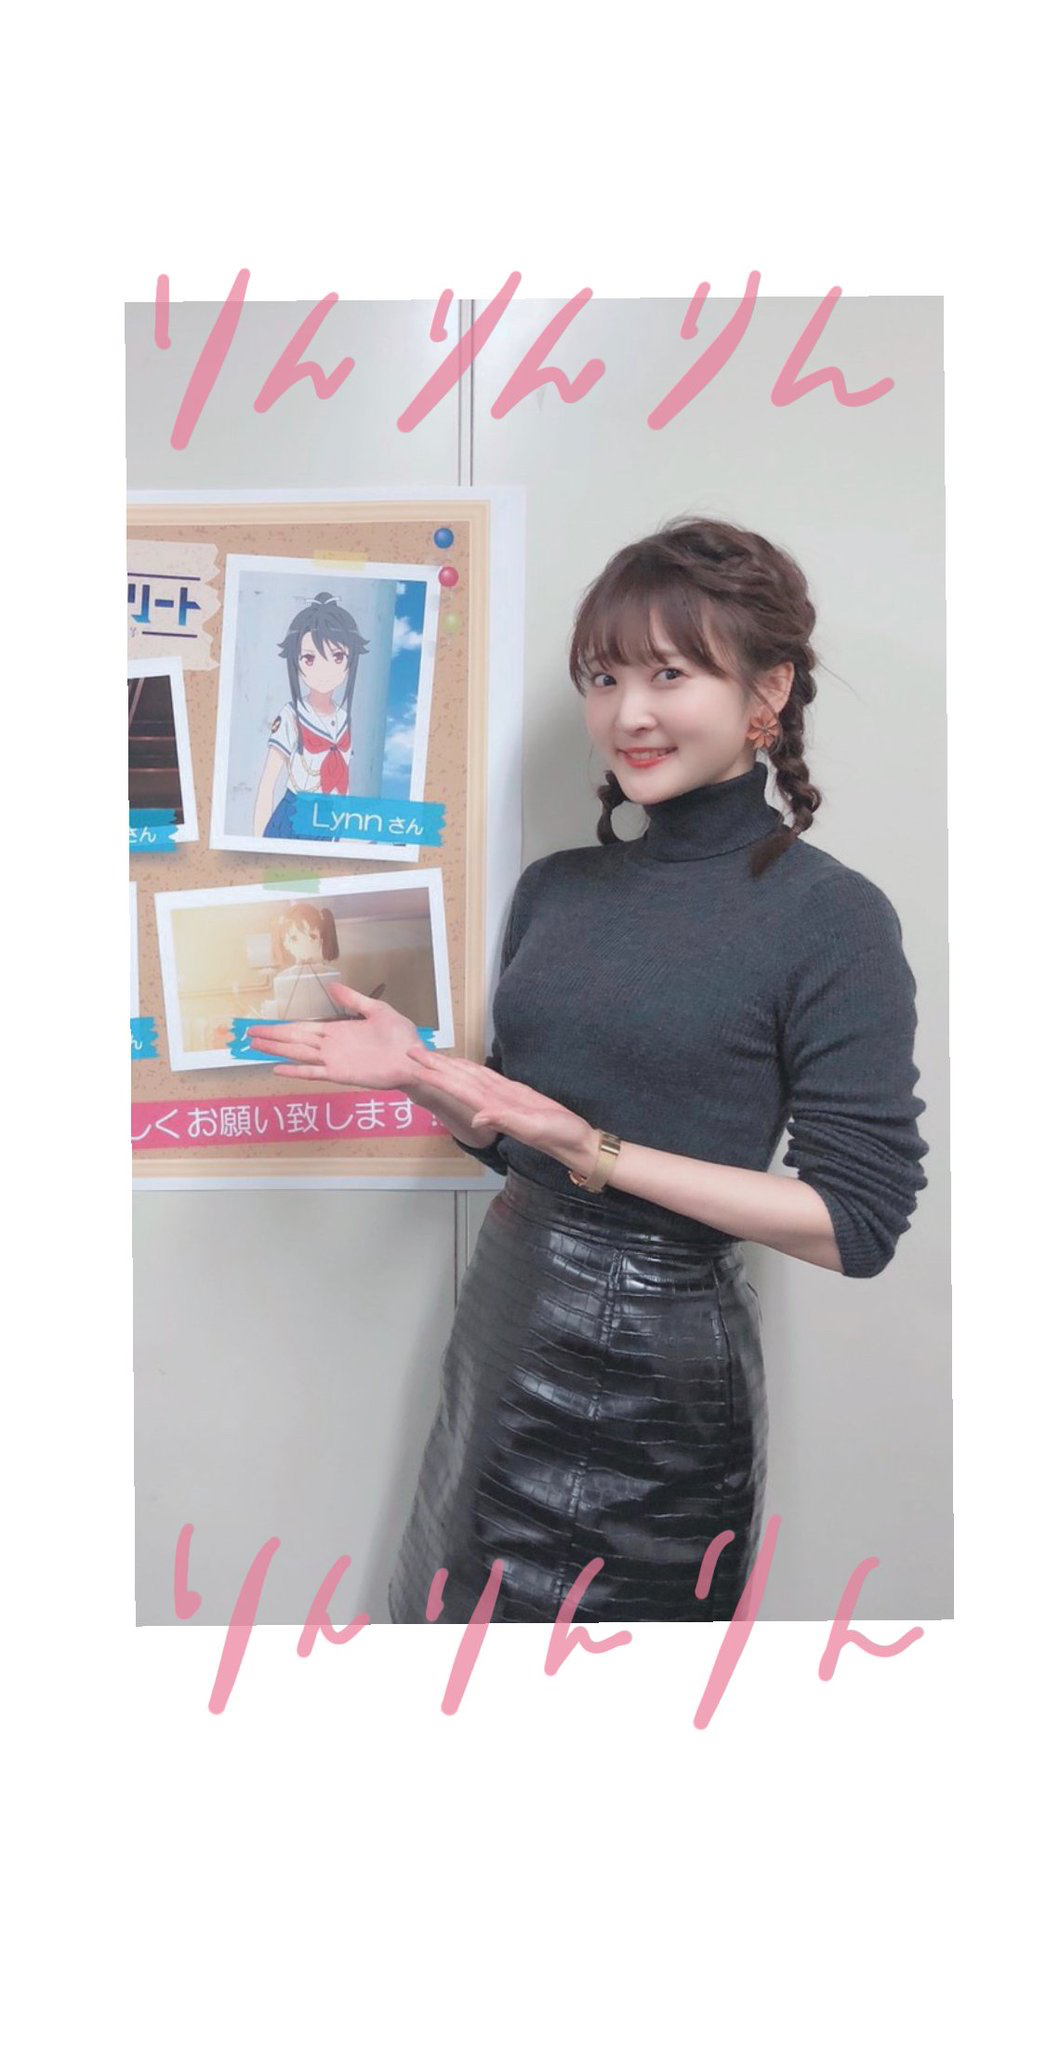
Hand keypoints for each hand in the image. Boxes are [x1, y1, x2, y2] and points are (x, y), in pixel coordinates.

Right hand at [246, 984, 421, 1086]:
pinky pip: (313, 1072)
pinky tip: (277, 1069)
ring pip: (298, 1054)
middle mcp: (331, 1046)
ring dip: (277, 1051)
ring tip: (255, 1047)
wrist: (414, 1058)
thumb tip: (333, 987)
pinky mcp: (341, 1074)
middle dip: (272, 1037)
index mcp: (338, 1031)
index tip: (264, 1026)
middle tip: (248, 1035)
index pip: (303, 1028)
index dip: (282, 1027)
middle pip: (294, 1040)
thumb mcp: (377, 1011)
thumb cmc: (401, 1037)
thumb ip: (353, 1000)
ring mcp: (334, 1060)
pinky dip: (295, 1071)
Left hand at [405, 1045, 597, 1175]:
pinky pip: (487, 1079)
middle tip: (411, 1051)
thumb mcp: (533, 1128)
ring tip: (430, 1055)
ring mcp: (502, 1098)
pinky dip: (472, 1070)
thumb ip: (506, 1121)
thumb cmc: (558, 1136)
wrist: (575, 1141)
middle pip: (458, 1079)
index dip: (436, 1076)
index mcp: (493, 1107)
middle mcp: (492, 1102)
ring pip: (470, 1077)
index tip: (415, 1065)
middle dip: (435, 1065)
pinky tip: (463, 1066)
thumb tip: (476, 1116)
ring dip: (449, 1066)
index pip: (457, 1087)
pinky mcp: (515, 1094)